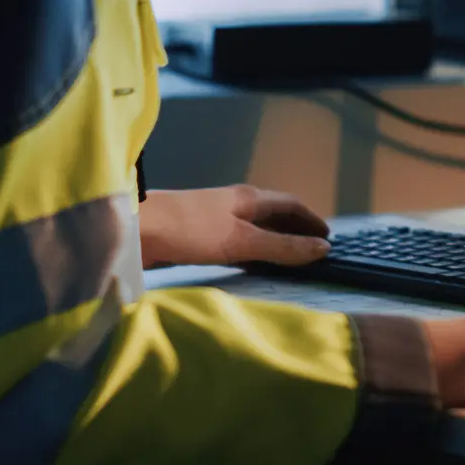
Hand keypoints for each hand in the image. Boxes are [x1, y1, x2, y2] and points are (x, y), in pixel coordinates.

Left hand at [137, 185, 330, 267]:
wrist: (136, 228)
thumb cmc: (191, 230)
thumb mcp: (241, 241)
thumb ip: (281, 247)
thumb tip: (323, 248)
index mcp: (249, 198)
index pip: (290, 204)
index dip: (310, 220)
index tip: (328, 238)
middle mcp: (235, 204)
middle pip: (273, 215)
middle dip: (295, 231)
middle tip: (312, 253)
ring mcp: (216, 219)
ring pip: (254, 229)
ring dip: (273, 243)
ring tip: (288, 262)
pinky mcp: (198, 236)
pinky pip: (237, 242)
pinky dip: (252, 252)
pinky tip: (251, 266)